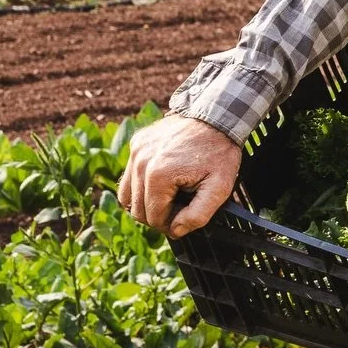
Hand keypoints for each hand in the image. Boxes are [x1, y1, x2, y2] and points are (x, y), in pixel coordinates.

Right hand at [117, 114, 241, 237]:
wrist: (217, 116)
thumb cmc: (220, 152)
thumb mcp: (220, 187)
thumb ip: (198, 215)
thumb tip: (175, 231)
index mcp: (158, 176)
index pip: (154, 219)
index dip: (172, 224)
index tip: (188, 215)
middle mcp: (140, 163)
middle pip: (138, 210)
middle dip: (159, 215)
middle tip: (182, 205)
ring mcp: (136, 151)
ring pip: (127, 196)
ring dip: (147, 202)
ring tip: (172, 195)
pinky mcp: (136, 143)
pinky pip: (130, 176)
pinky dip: (142, 183)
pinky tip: (164, 179)